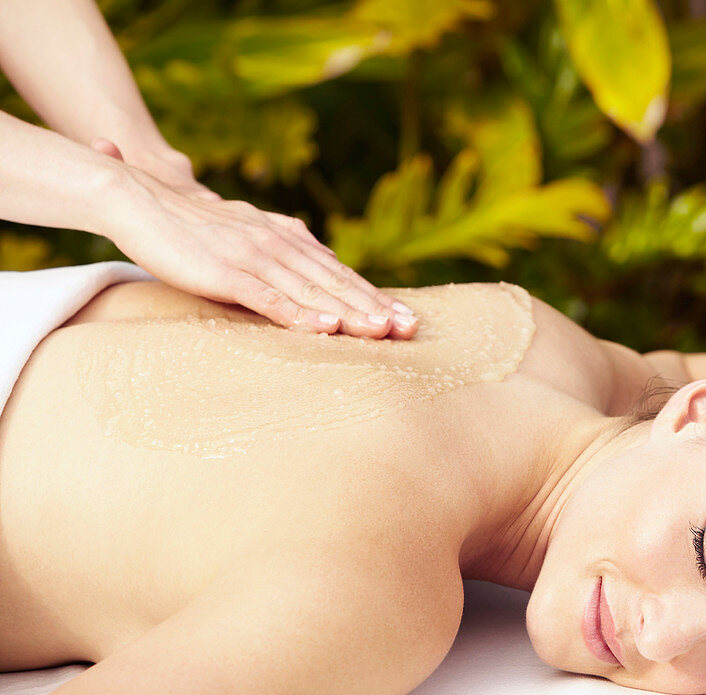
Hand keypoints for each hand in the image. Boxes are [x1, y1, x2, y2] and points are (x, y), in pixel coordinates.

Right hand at [95, 143, 416, 339]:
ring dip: (348, 312)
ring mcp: (254, 257)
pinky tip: (322, 327)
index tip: (406, 318)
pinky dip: (298, 312)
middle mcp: (279, 244)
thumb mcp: (252, 236)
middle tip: (410, 329)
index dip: (374, 296)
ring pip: (311, 290)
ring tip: (380, 331)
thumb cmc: (197, 227)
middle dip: (375, 307)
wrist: (141, 200)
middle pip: (336, 282)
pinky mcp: (225, 272)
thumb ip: (288, 252)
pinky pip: (267, 297)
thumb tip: (324, 270)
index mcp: (287, 239)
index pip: (339, 273)